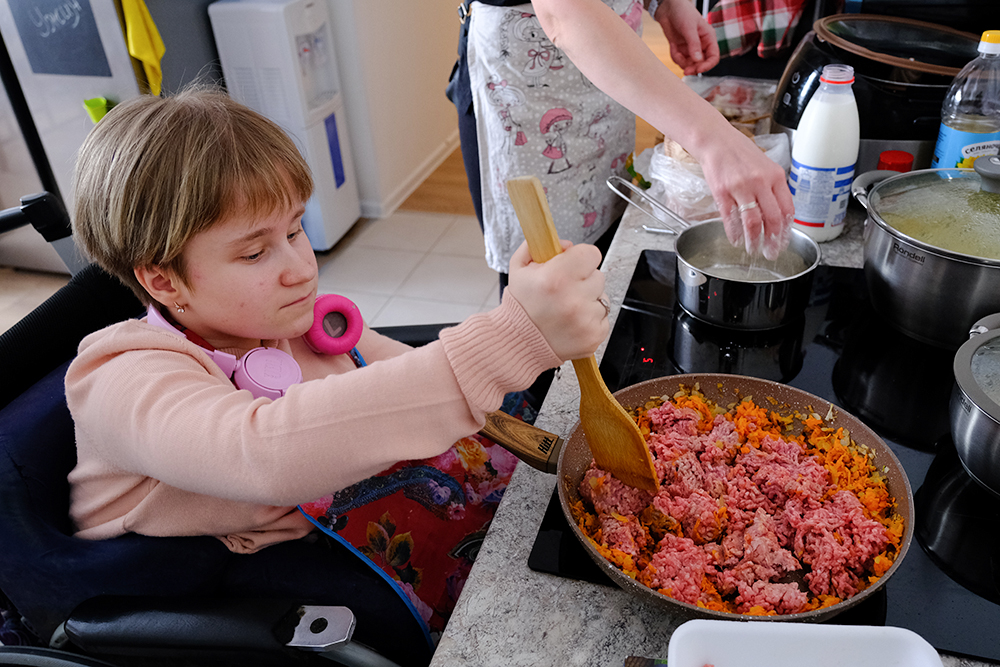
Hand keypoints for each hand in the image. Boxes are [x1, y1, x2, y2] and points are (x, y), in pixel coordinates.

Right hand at [506, 240, 608, 360]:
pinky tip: (573, 322)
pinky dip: (591, 318)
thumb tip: (566, 245)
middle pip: (598, 275)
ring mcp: (586, 320)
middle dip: (584, 280)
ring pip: (602, 297)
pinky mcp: (595, 336)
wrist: (519, 343)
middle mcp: (574, 299)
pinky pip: (603, 317)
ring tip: (567, 309)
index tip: (572, 266)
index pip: (591, 253)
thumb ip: (539, 246)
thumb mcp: (520, 268)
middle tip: (565, 291)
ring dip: (588, 300)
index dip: (581, 258)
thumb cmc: (521, 307)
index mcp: (557, 278)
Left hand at [654, 0, 719, 74]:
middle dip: (694, 68)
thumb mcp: (689, 28)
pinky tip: (672, 47)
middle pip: (701, 64)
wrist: (668, 8)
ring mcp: (691, 48)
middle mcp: (701, 45)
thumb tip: (698, 60)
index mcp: (708, 38)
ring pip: (689, 64)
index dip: (707, 66)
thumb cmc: (682, 12)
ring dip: (682, 62)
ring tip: (675, 52)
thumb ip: (694, 44)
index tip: (698, 70)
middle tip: (686, 71)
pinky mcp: (681, 49)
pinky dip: (675, 56)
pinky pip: (679, 59)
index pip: (714, 57)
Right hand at [697, 126, 794, 259]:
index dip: (786, 229)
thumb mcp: (765, 166)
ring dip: (754, 240)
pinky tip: (736, 240)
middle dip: (773, 240)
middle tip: (771, 252)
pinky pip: (730, 218)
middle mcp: (760, 182)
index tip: (783, 241)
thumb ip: (773, 188)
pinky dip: (734, 233)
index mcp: (775, 176)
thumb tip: (778, 213)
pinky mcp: (722, 192)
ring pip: (753, 222)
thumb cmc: (739, 153)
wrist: (715, 140)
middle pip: (772, 218)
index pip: (787, 208)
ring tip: (753, 249)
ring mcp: (740, 187)